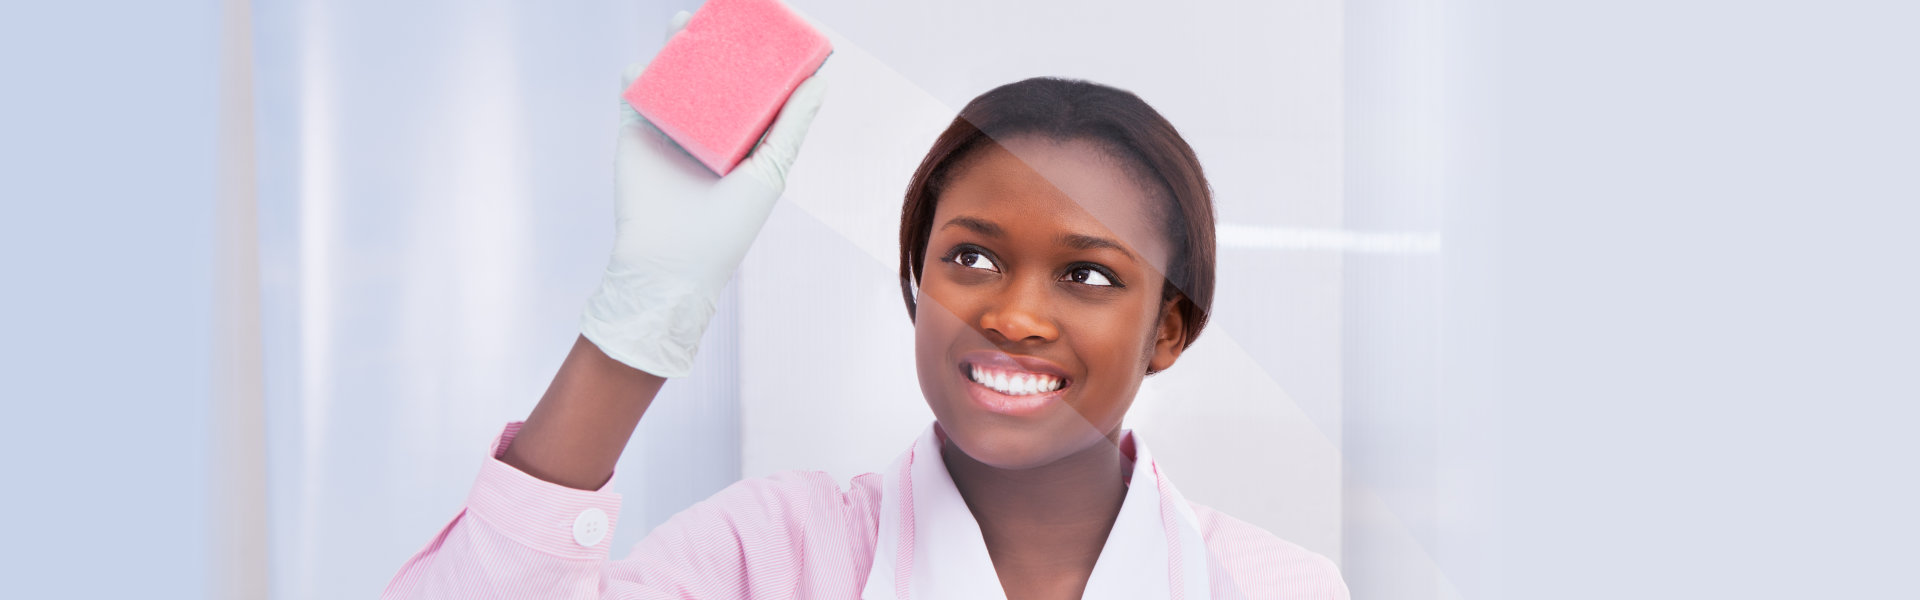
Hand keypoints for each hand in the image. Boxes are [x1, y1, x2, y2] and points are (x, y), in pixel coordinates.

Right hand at [581, 10, 828, 376]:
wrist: (672, 264)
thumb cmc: (730, 226)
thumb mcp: (770, 170)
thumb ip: (790, 125)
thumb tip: (821, 81)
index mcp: (740, 140)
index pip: (748, 89)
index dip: (752, 59)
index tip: (760, 26)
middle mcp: (705, 133)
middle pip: (707, 78)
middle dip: (709, 45)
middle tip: (714, 13)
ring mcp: (669, 135)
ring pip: (671, 82)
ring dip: (672, 52)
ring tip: (681, 24)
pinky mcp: (635, 140)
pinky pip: (635, 101)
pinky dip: (637, 80)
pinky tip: (644, 65)